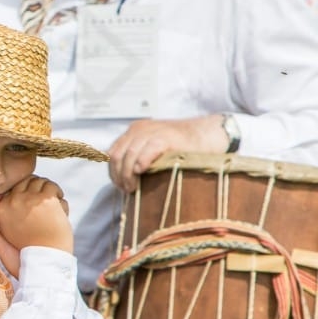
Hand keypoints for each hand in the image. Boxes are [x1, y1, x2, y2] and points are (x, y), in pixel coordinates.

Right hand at [0, 176, 72, 261]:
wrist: (43, 263)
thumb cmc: (25, 256)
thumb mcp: (0, 243)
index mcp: (1, 209)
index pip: (12, 187)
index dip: (24, 192)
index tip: (31, 201)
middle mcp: (13, 200)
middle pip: (26, 180)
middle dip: (36, 189)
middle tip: (44, 203)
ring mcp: (30, 198)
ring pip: (40, 181)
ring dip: (49, 191)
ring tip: (53, 206)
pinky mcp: (46, 199)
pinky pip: (52, 187)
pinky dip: (58, 196)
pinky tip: (59, 208)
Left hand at [108, 115, 226, 192]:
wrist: (205, 135)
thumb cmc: (180, 148)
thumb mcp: (153, 147)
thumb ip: (138, 156)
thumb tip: (122, 180)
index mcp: (134, 131)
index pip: (113, 151)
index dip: (112, 170)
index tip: (118, 185)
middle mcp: (140, 129)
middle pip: (119, 154)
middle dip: (119, 175)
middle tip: (126, 189)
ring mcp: (152, 132)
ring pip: (130, 154)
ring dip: (128, 174)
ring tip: (133, 188)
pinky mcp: (166, 137)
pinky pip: (148, 150)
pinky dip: (141, 162)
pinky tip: (141, 172)